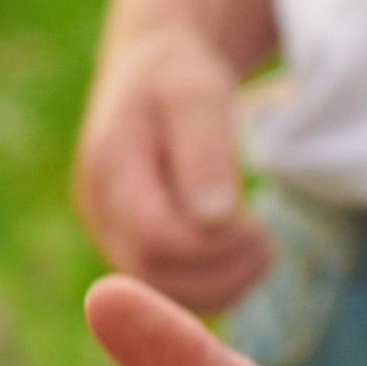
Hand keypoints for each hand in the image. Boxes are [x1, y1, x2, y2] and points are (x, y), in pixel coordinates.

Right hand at [73, 21, 273, 309]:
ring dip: (220, 286)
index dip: (210, 244)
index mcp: (109, 168)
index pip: (154, 235)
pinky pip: (169, 288)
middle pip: (152, 274)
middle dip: (219, 271)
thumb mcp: (195, 94)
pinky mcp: (133, 243)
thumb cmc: (175, 76)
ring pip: (159, 292)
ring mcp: (111, 231)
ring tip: (262, 251)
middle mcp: (100, 209)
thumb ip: (205, 151)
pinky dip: (212, 287)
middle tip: (266, 243)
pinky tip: (245, 259)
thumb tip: (217, 217)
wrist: (151, 72)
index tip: (254, 222)